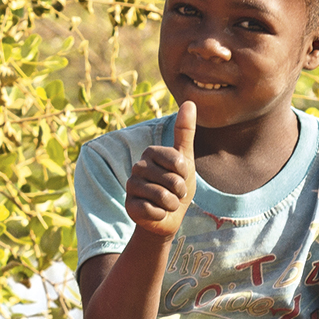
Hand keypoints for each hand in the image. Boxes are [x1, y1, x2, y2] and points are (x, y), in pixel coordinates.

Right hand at [125, 101, 195, 241]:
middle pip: (171, 179)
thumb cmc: (177, 187)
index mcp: (151, 153)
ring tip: (167, 203)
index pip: (177, 161)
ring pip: (161, 195)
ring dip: (171, 203)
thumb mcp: (185, 159)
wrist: (168, 217)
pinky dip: (161, 214)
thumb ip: (185, 132)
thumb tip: (189, 101)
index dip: (185, 174)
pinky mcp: (130, 205)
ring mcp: (131, 186)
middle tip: (174, 193)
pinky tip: (157, 212)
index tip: (181, 176)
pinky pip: (152, 210)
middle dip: (179, 191)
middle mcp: (138, 167)